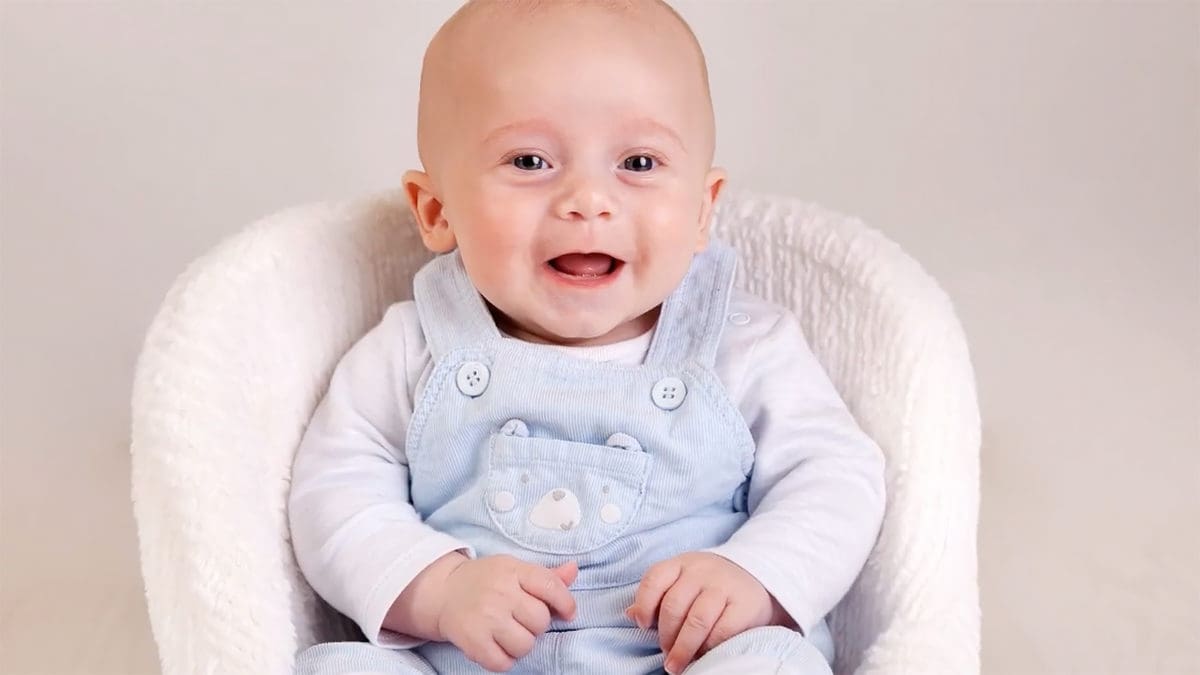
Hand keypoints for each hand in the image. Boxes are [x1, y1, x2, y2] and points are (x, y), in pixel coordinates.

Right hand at [435, 555, 577, 671]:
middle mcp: (500, 593)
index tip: (568, 613)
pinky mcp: (473, 641)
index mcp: (513, 571)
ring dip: (522, 644)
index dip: (566, 603)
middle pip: (540, 621)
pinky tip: (498, 646)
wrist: (444, 591)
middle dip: (536, 624)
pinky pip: (503, 663)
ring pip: (525, 645)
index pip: (551, 586)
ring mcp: (485, 617)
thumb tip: (573, 571)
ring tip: (509, 633)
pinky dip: (504, 659)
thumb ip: (546, 576)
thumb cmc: (487, 581)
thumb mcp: (514, 570)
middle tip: (522, 619)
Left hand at [625, 552, 786, 674]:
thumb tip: (630, 615)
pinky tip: (702, 654)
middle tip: (665, 654)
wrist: (757, 578)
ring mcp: (724, 586)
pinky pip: (722, 630)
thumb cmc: (709, 585)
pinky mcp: (744, 605)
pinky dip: (708, 647)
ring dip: (683, 648)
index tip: (642, 625)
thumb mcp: (682, 581)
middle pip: (674, 605)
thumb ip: (657, 596)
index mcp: (681, 563)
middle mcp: (702, 571)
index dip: (644, 604)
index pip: (655, 578)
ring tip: (676, 664)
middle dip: (665, 635)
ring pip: (697, 620)